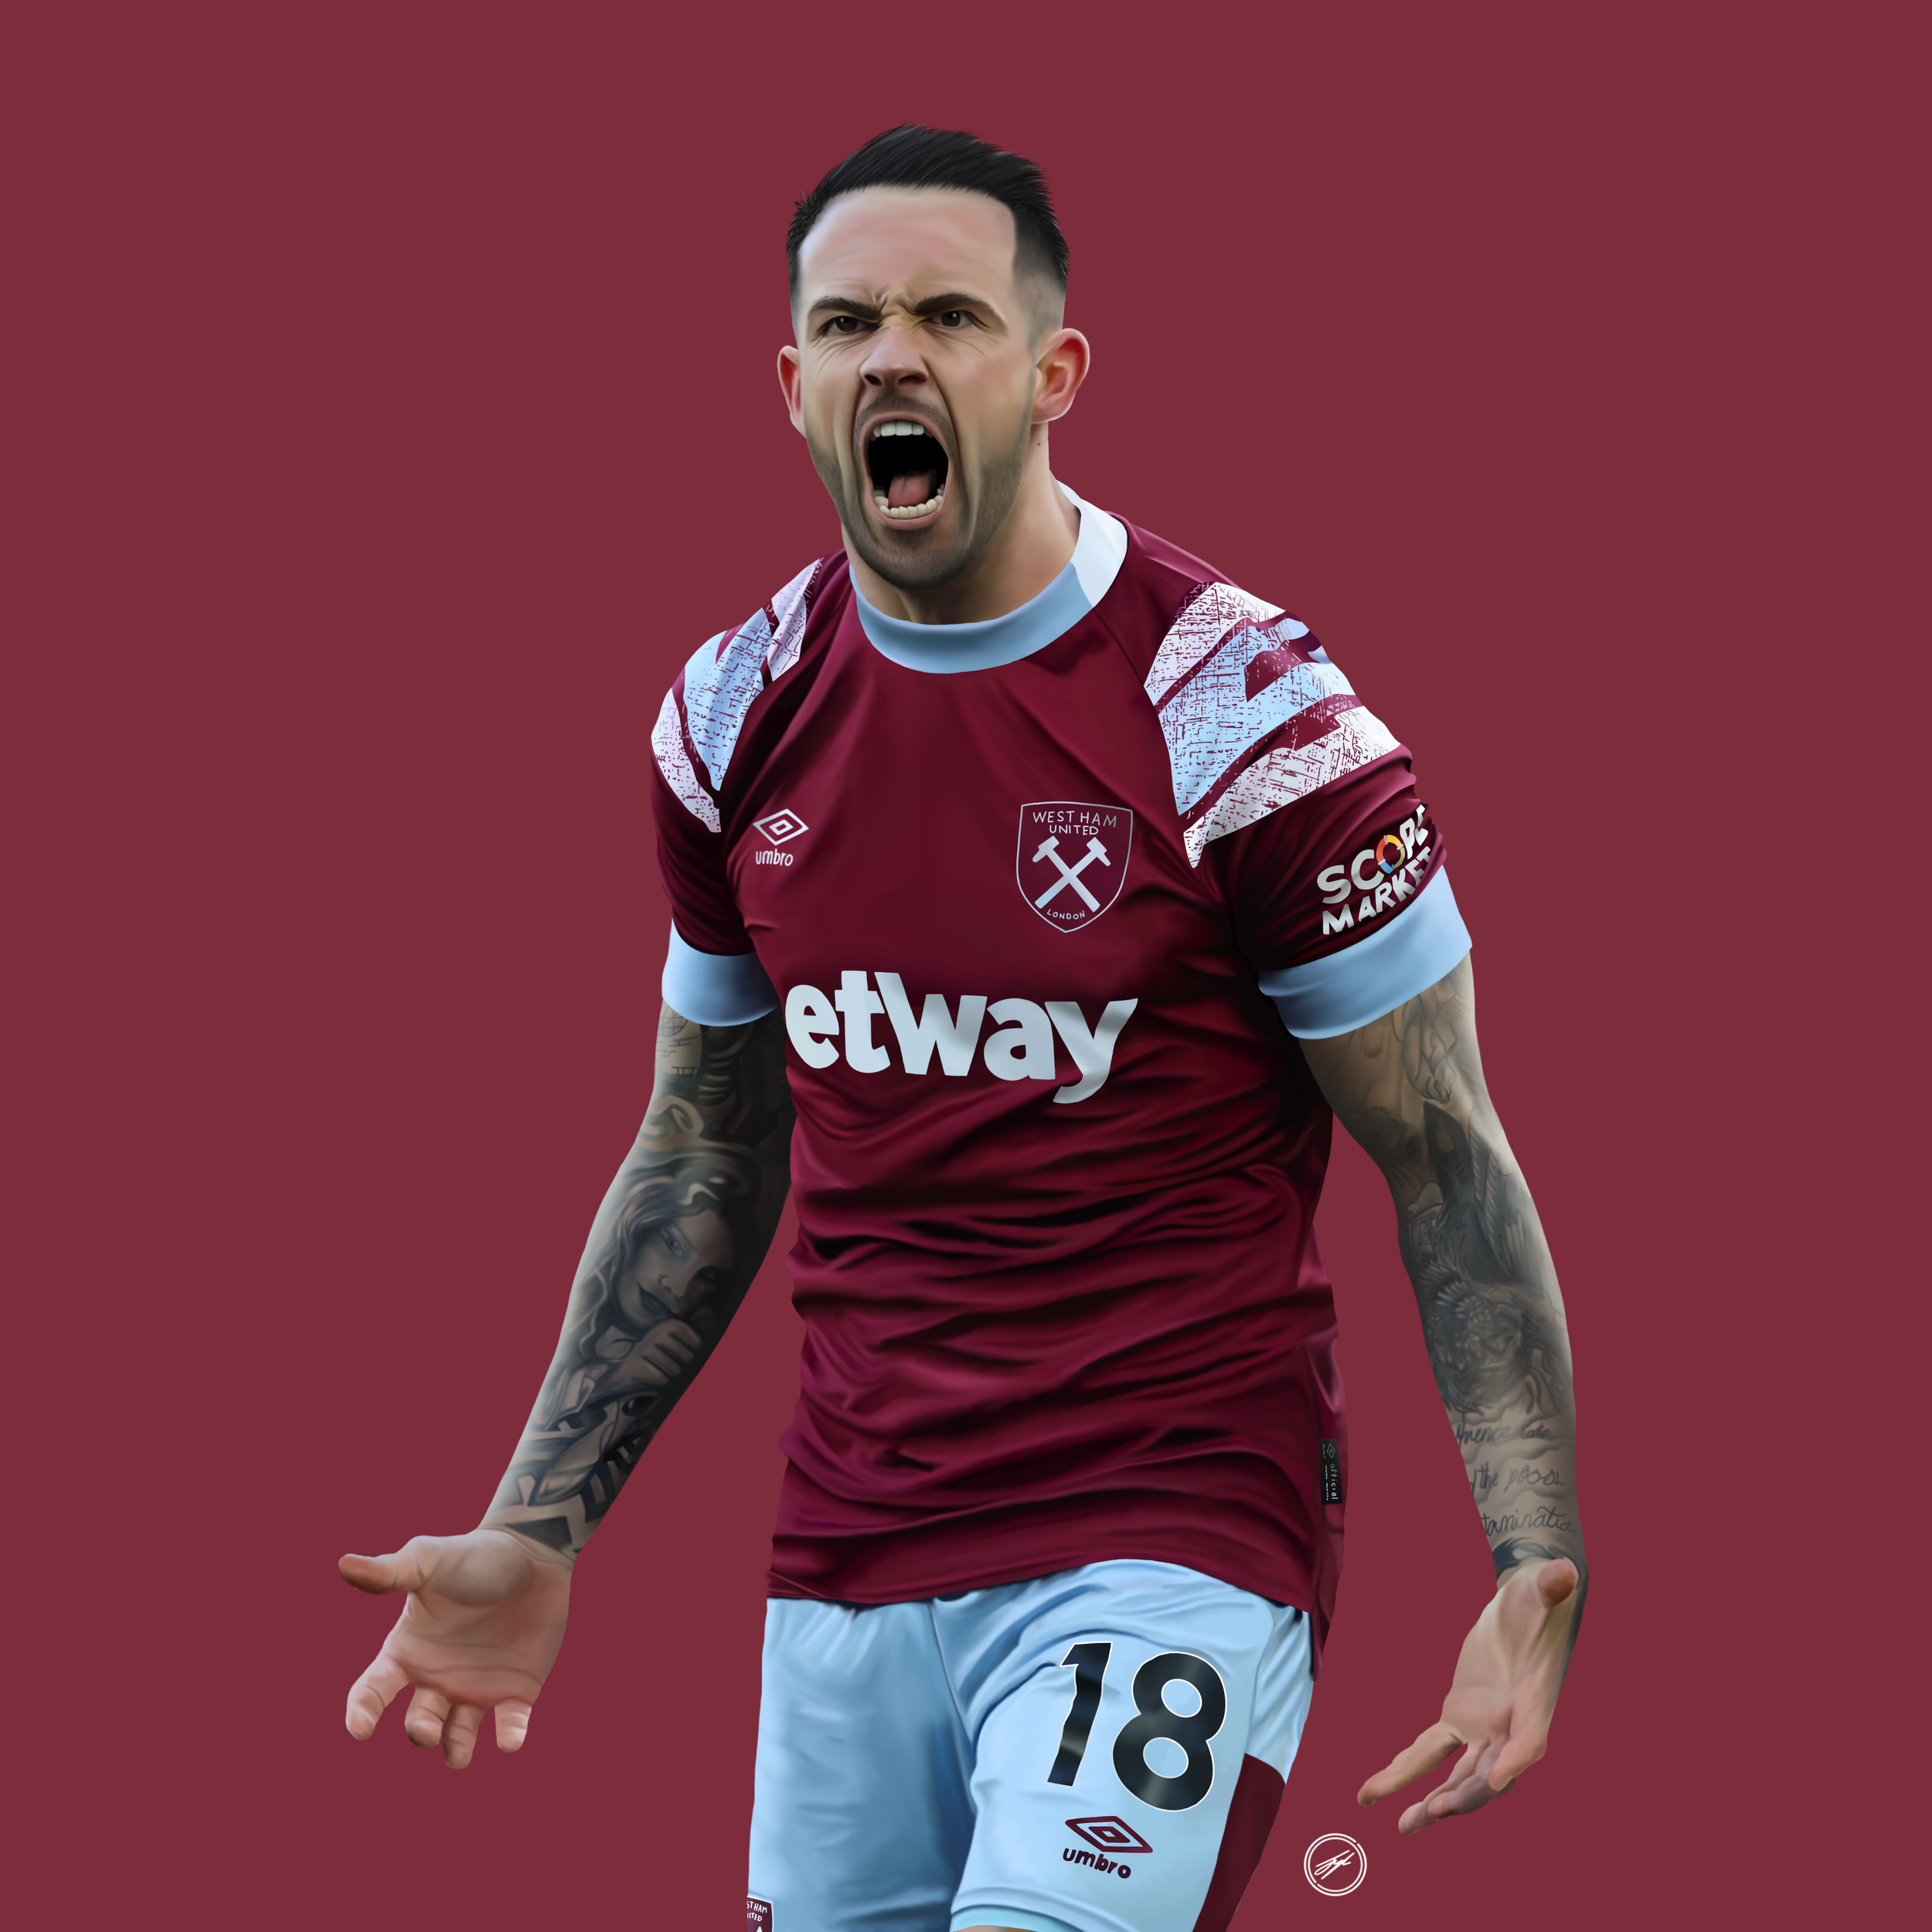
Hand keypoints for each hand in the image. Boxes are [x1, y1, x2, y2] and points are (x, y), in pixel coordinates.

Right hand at [339, 1529, 570, 1768]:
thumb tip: (344, 1565)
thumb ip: (391, 1571)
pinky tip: (511, 1740)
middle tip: (426, 1731)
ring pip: (457, 1735)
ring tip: (457, 1755)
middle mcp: (437, 1677)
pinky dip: (510, 1737)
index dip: (361, 1712)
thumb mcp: (431, 1560)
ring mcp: (476, 1687)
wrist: (532, 1554)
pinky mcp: (517, 1690)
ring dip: (455, 1749)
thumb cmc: (474, 1556)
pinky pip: (511, 1725)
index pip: (372, 1690)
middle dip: (419, 1732)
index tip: (361, 1729)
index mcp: (409, 1650)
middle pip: (417, 1721)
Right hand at [616, 1318, 703, 1388]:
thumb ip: (681, 1351)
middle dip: (678, 1348)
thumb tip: (703, 1356)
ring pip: (655, 1353)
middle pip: (662, 1337)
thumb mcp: (666, 1352)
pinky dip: (656, 1374)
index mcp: (658, 1333)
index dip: (686, 1333)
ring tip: (676, 1372)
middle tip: (688, 1358)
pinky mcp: (632, 1367)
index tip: (698, 1345)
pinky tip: (663, 1380)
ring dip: (669, 1363)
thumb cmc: (654, 1363)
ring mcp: (638, 1353)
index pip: (671, 1326)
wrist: (628, 1375)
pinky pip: (644, 1368)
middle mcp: (647, 1340)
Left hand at [1358, 1557, 1579, 1832]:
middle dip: (1464, 1796)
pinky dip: (1406, 1768)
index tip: (1498, 1780)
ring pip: (1458, 1774)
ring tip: (1404, 1825)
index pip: (1529, 1741)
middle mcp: (1510, 1725)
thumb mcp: (1545, 1589)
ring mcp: (1483, 1726)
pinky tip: (1377, 1790)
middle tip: (1435, 1812)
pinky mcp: (1459, 1716)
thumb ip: (1553, 1587)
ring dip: (1432, 1799)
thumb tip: (1565, 1571)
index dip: (1514, 1761)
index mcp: (1535, 1704)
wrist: (1529, 1605)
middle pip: (1489, 1774)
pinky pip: (1430, 1750)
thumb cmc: (1541, 1599)